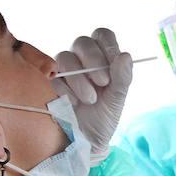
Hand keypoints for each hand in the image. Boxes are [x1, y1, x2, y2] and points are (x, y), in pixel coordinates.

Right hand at [51, 28, 132, 165]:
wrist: (87, 141)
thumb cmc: (104, 117)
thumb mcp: (117, 99)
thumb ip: (123, 77)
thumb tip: (126, 55)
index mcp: (102, 58)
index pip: (102, 35)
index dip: (107, 45)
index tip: (114, 62)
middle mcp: (82, 60)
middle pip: (82, 42)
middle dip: (93, 60)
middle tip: (103, 82)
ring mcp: (65, 70)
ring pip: (65, 57)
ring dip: (80, 79)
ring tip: (90, 100)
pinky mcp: (50, 83)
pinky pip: (54, 76)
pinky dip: (66, 90)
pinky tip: (74, 103)